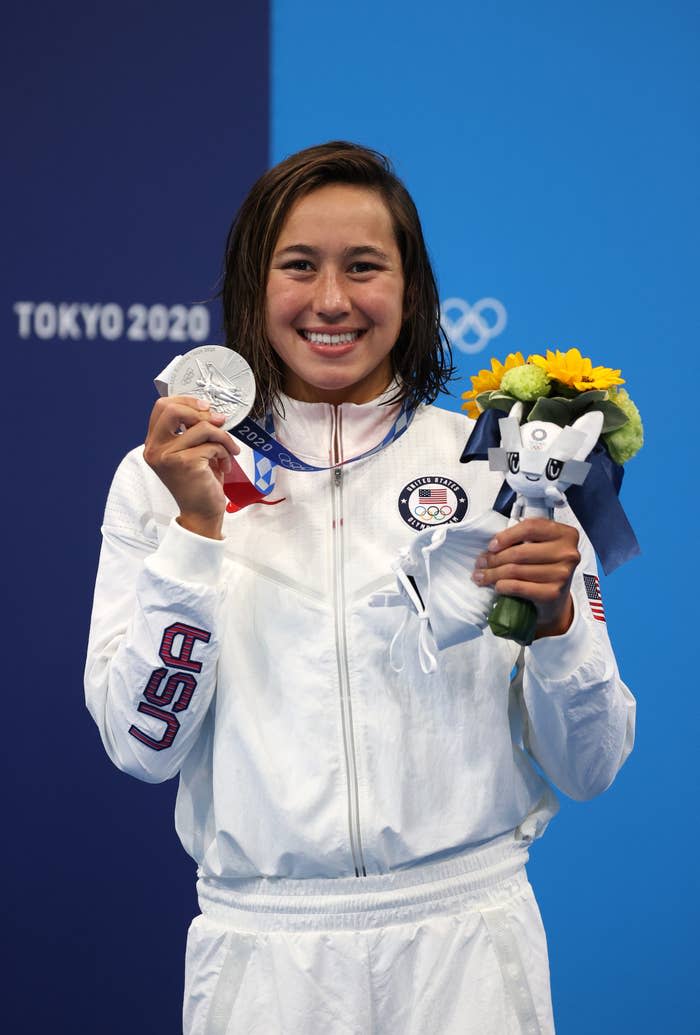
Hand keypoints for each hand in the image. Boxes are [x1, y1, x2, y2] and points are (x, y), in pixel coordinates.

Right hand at [143, 395, 239, 538]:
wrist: (201, 513)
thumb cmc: (199, 483)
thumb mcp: (192, 451)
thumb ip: (194, 430)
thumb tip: (213, 412)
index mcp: (154, 443)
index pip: (162, 407)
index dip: (187, 401)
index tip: (206, 408)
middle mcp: (155, 449)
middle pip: (173, 409)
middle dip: (201, 412)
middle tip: (219, 421)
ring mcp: (167, 456)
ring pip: (201, 427)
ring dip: (222, 437)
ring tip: (229, 451)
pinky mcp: (185, 463)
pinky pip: (212, 445)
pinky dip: (224, 452)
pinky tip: (224, 465)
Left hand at [472, 518, 579, 636]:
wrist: (555, 598)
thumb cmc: (544, 566)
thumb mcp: (540, 546)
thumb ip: (524, 538)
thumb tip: (492, 546)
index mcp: (565, 534)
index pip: (530, 528)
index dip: (506, 536)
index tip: (492, 545)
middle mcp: (568, 553)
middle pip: (520, 552)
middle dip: (494, 558)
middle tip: (481, 563)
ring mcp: (562, 574)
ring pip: (516, 570)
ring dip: (493, 574)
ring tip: (482, 576)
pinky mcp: (553, 593)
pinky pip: (519, 587)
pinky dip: (503, 586)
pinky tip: (497, 586)